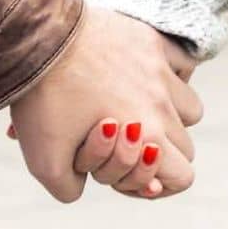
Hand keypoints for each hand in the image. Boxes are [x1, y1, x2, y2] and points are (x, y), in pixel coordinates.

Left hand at [8, 7, 201, 201]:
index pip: (182, 177)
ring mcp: (160, 69)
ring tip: (133, 110)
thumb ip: (70, 190)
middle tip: (119, 143)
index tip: (121, 173)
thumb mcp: (44, 163)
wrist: (38, 39)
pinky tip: (142, 75)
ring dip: (169, 115)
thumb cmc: (42, 100)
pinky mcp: (150, 40)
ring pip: (190, 106)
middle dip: (158, 153)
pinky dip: (171, 73)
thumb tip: (84, 185)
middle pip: (185, 145)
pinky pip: (183, 61)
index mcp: (147, 137)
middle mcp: (162, 104)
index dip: (154, 184)